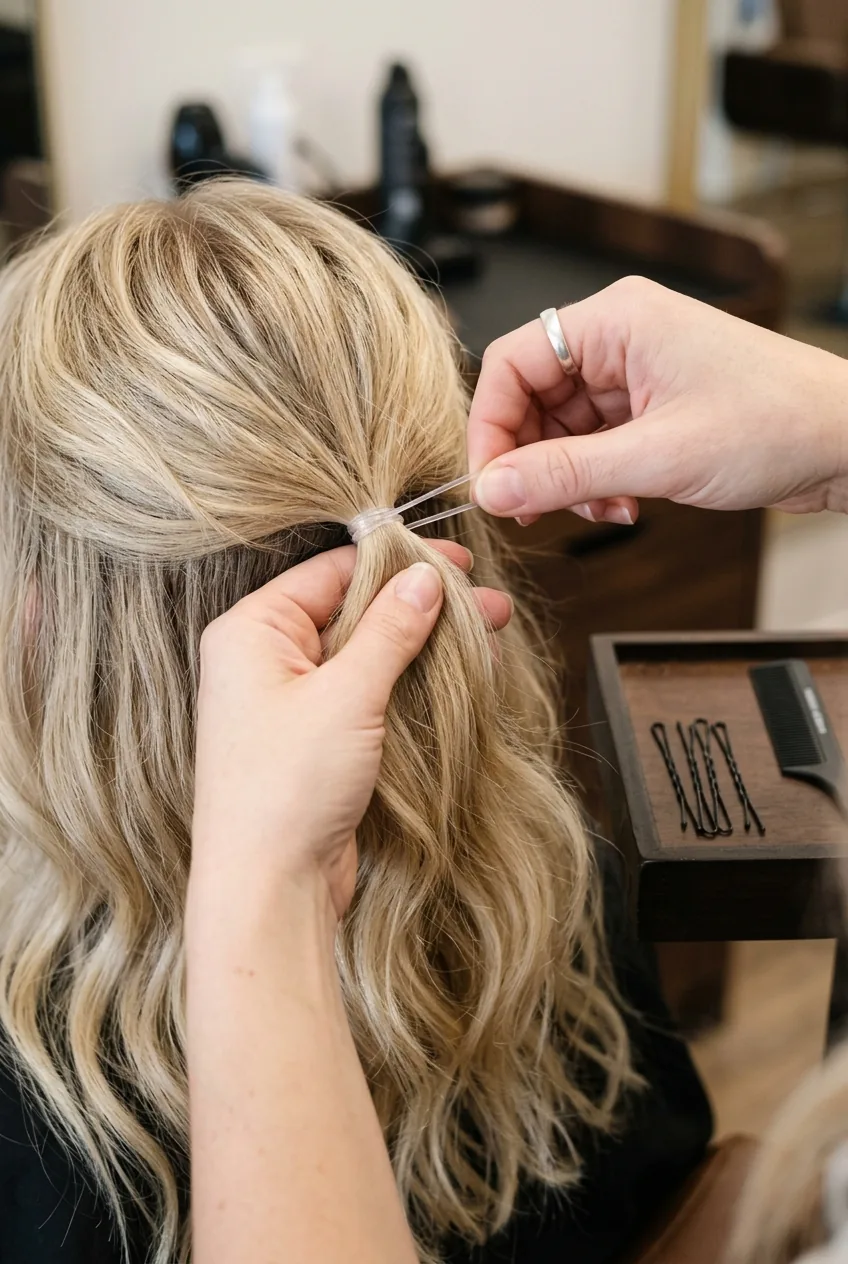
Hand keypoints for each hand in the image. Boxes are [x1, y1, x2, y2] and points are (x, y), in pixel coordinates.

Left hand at [190, 541, 511, 921]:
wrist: (268, 889)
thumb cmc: (286, 787)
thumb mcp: (347, 694)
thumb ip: (390, 629)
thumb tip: (424, 577)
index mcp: (253, 631)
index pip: (332, 572)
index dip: (396, 562)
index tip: (456, 560)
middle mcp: (267, 660)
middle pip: (354, 612)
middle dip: (422, 606)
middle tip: (488, 602)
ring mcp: (293, 703)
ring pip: (368, 655)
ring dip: (425, 645)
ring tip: (490, 634)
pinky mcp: (318, 741)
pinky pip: (369, 695)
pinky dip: (412, 684)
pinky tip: (462, 677)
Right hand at [468, 277, 847, 523]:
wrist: (847, 442)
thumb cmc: (778, 422)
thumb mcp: (658, 457)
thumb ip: (565, 474)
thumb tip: (492, 488)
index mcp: (616, 321)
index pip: (513, 363)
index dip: (491, 426)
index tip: (489, 482)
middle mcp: (620, 339)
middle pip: (533, 399)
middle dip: (531, 460)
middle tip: (534, 509)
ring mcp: (637, 374)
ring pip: (562, 429)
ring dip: (568, 478)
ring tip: (600, 509)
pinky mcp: (653, 408)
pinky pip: (596, 445)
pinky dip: (597, 481)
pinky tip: (624, 506)